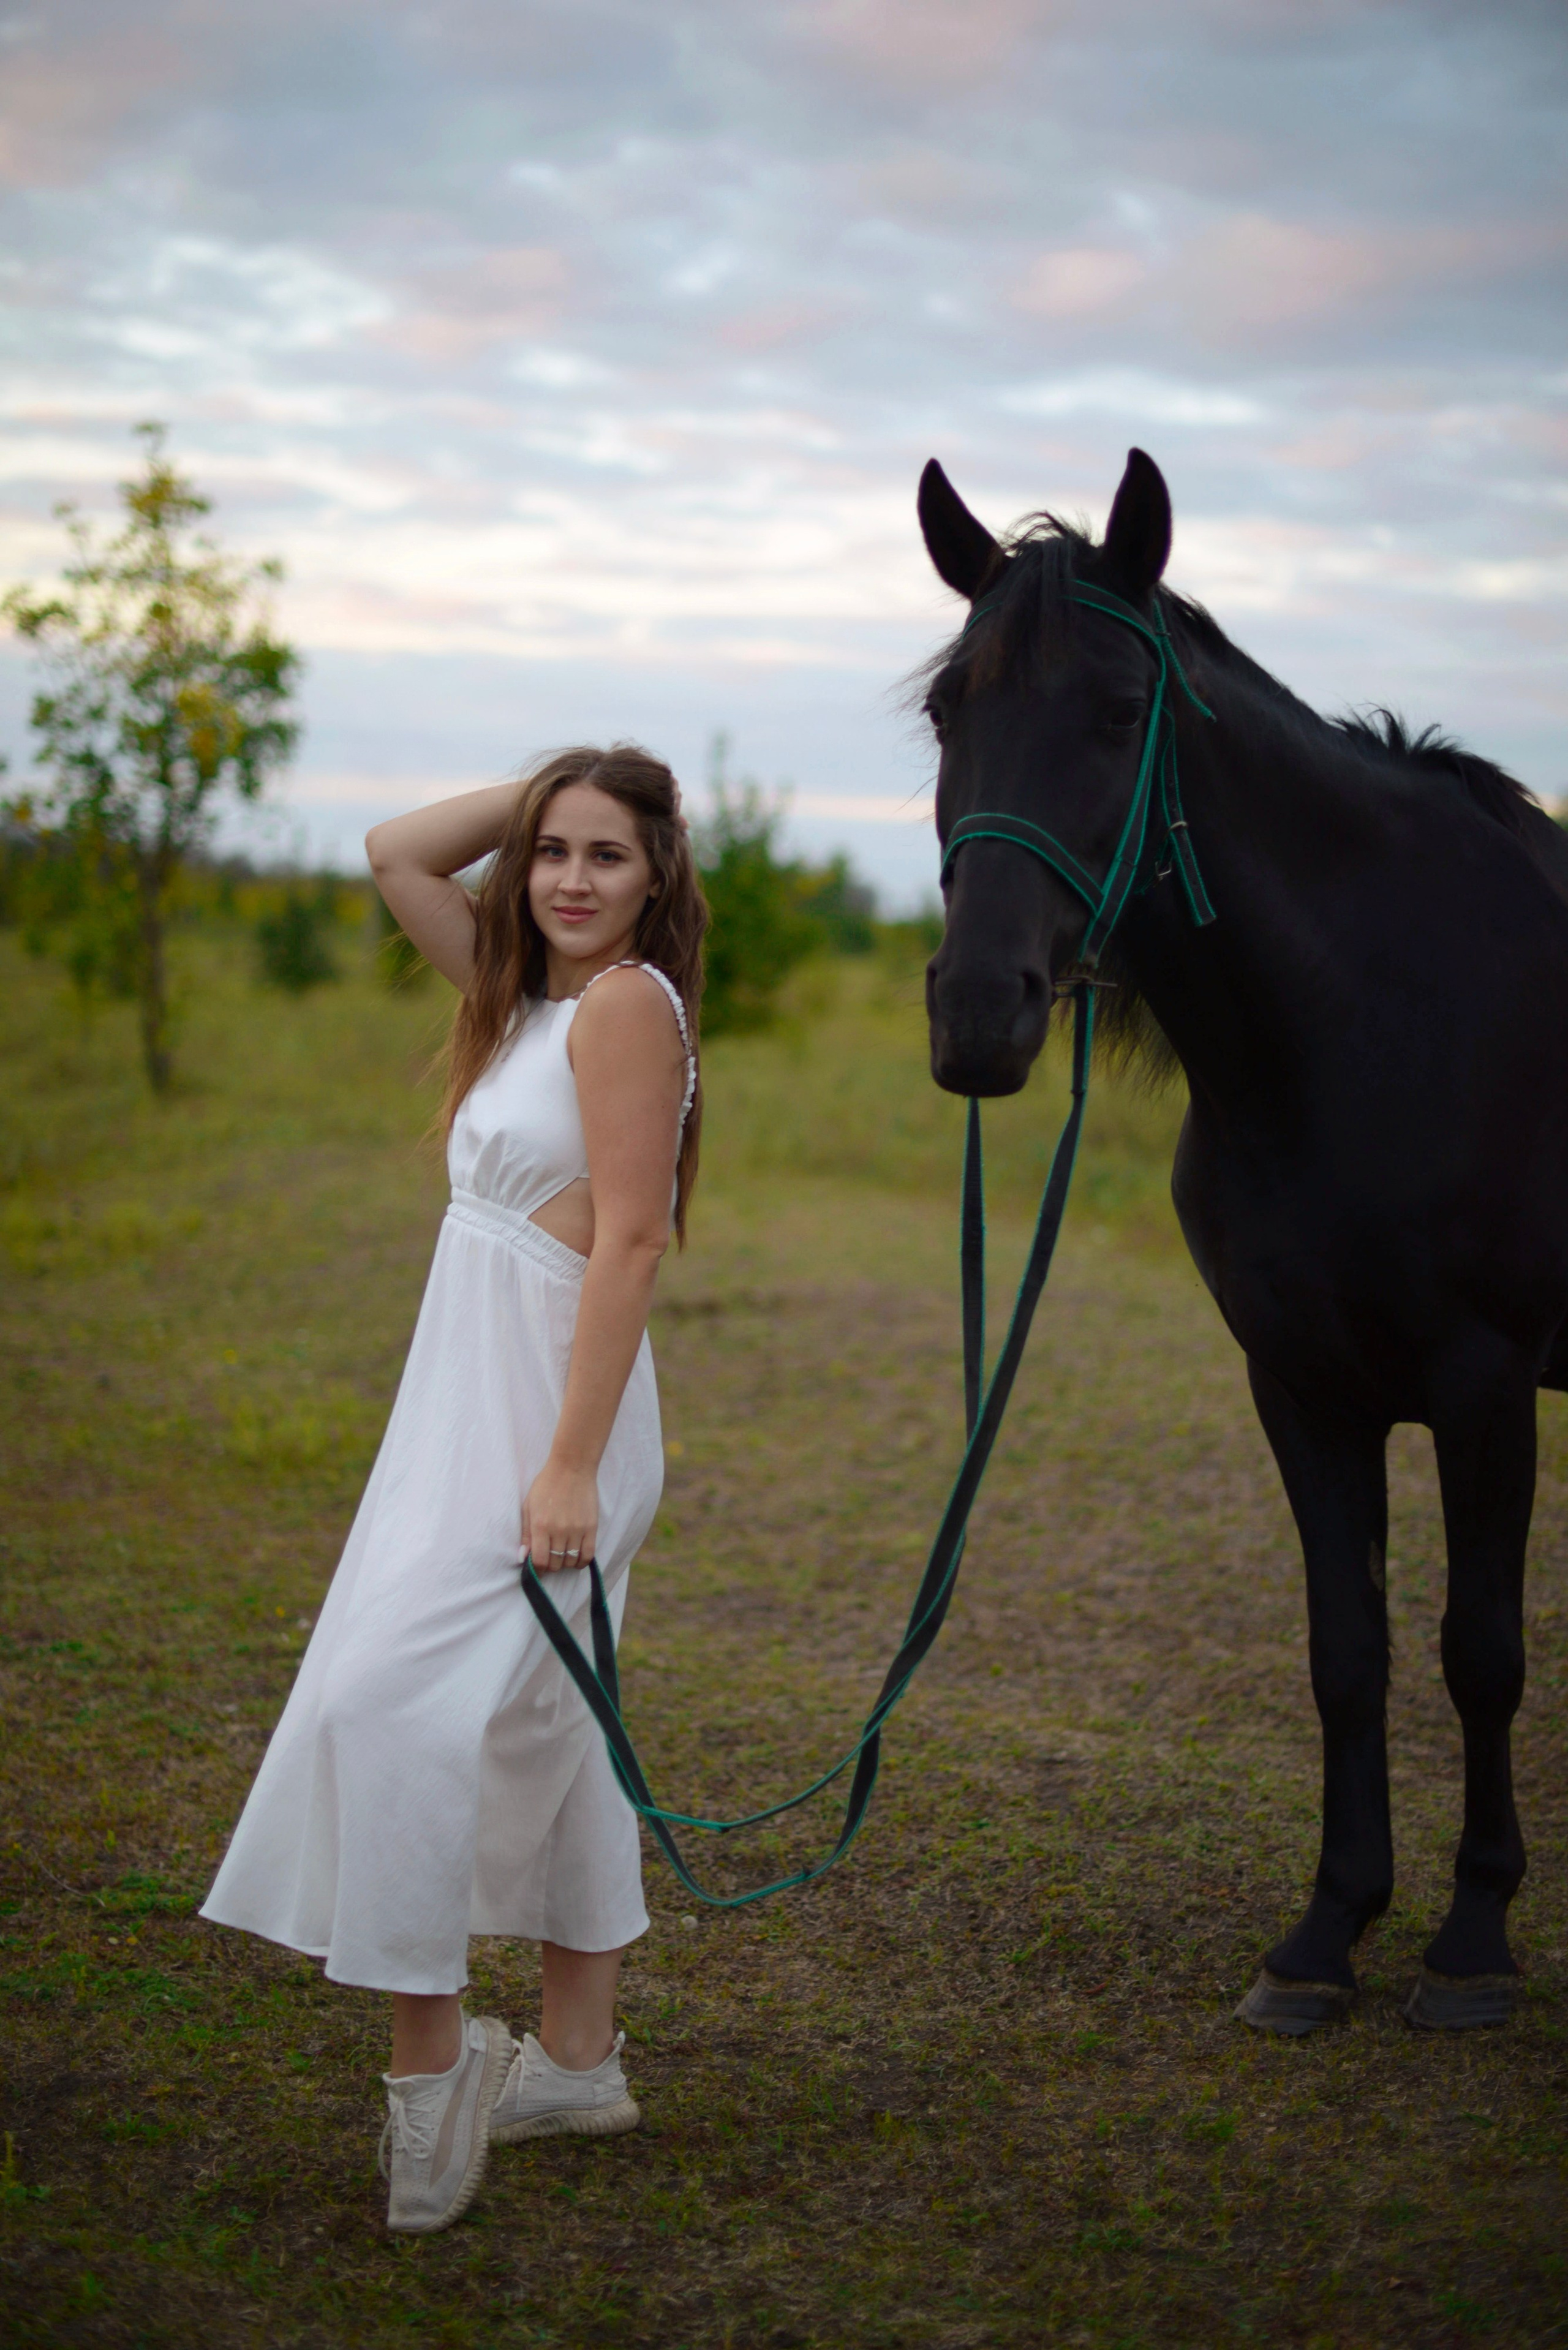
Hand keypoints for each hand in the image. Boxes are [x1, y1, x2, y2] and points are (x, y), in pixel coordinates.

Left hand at [523, 1457, 598, 1575]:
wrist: (572, 1467)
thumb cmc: (546, 1485)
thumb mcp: (528, 1506)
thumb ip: (525, 1533)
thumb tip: (523, 1557)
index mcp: (541, 1525)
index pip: (539, 1561)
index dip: (538, 1570)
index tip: (538, 1569)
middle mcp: (559, 1531)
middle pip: (555, 1564)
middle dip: (551, 1565)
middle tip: (550, 1558)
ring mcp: (577, 1530)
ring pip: (571, 1561)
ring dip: (565, 1563)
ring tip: (562, 1555)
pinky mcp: (591, 1527)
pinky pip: (588, 1554)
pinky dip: (581, 1561)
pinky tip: (576, 1558)